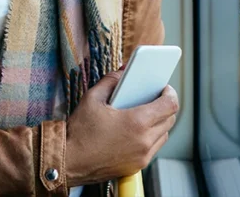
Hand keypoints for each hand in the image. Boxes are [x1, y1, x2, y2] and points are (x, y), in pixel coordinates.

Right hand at [65, 70, 178, 185]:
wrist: (69, 162)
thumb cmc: (80, 132)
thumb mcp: (91, 98)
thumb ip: (110, 81)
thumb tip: (122, 73)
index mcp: (137, 122)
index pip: (170, 105)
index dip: (170, 93)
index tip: (164, 88)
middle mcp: (144, 141)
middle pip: (170, 120)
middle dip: (165, 107)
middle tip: (153, 98)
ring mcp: (142, 156)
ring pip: (163, 135)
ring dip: (159, 123)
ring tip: (144, 114)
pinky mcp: (137, 167)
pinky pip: (153, 149)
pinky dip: (150, 138)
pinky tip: (134, 131)